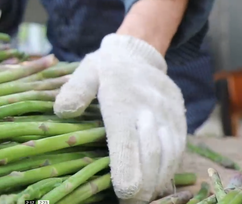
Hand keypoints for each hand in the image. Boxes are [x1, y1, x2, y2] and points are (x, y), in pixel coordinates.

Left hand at [54, 34, 186, 203]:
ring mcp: (168, 117)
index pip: (128, 141)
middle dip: (145, 184)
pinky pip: (179, 149)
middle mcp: (150, 111)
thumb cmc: (106, 68)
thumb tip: (62, 111)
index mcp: (123, 103)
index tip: (125, 192)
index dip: (128, 170)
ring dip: (160, 180)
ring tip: (148, 199)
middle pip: (152, 154)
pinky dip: (171, 169)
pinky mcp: (179, 120)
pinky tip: (160, 184)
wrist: (140, 53)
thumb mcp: (86, 71)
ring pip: (170, 154)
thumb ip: (75, 90)